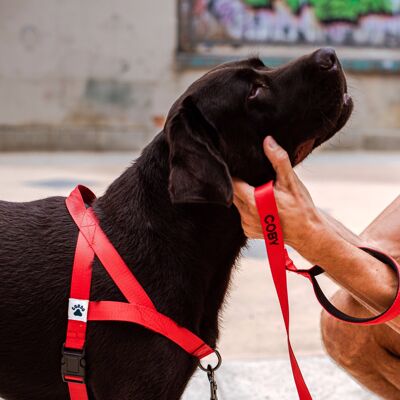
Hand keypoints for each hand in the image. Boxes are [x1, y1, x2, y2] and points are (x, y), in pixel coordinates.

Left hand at [233, 136, 323, 251]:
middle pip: (233, 193)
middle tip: (252, 175)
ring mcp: (246, 225)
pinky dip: (248, 207)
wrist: (308, 233)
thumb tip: (268, 141)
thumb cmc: (301, 207)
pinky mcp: (248, 231)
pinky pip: (242, 214)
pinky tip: (262, 203)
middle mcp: (246, 216)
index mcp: (253, 202)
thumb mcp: (291, 181)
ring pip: (236, 203)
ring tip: (260, 189)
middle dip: (240, 183)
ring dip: (244, 195)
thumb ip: (278, 160)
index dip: (234, 172)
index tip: (238, 164)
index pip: (232, 183)